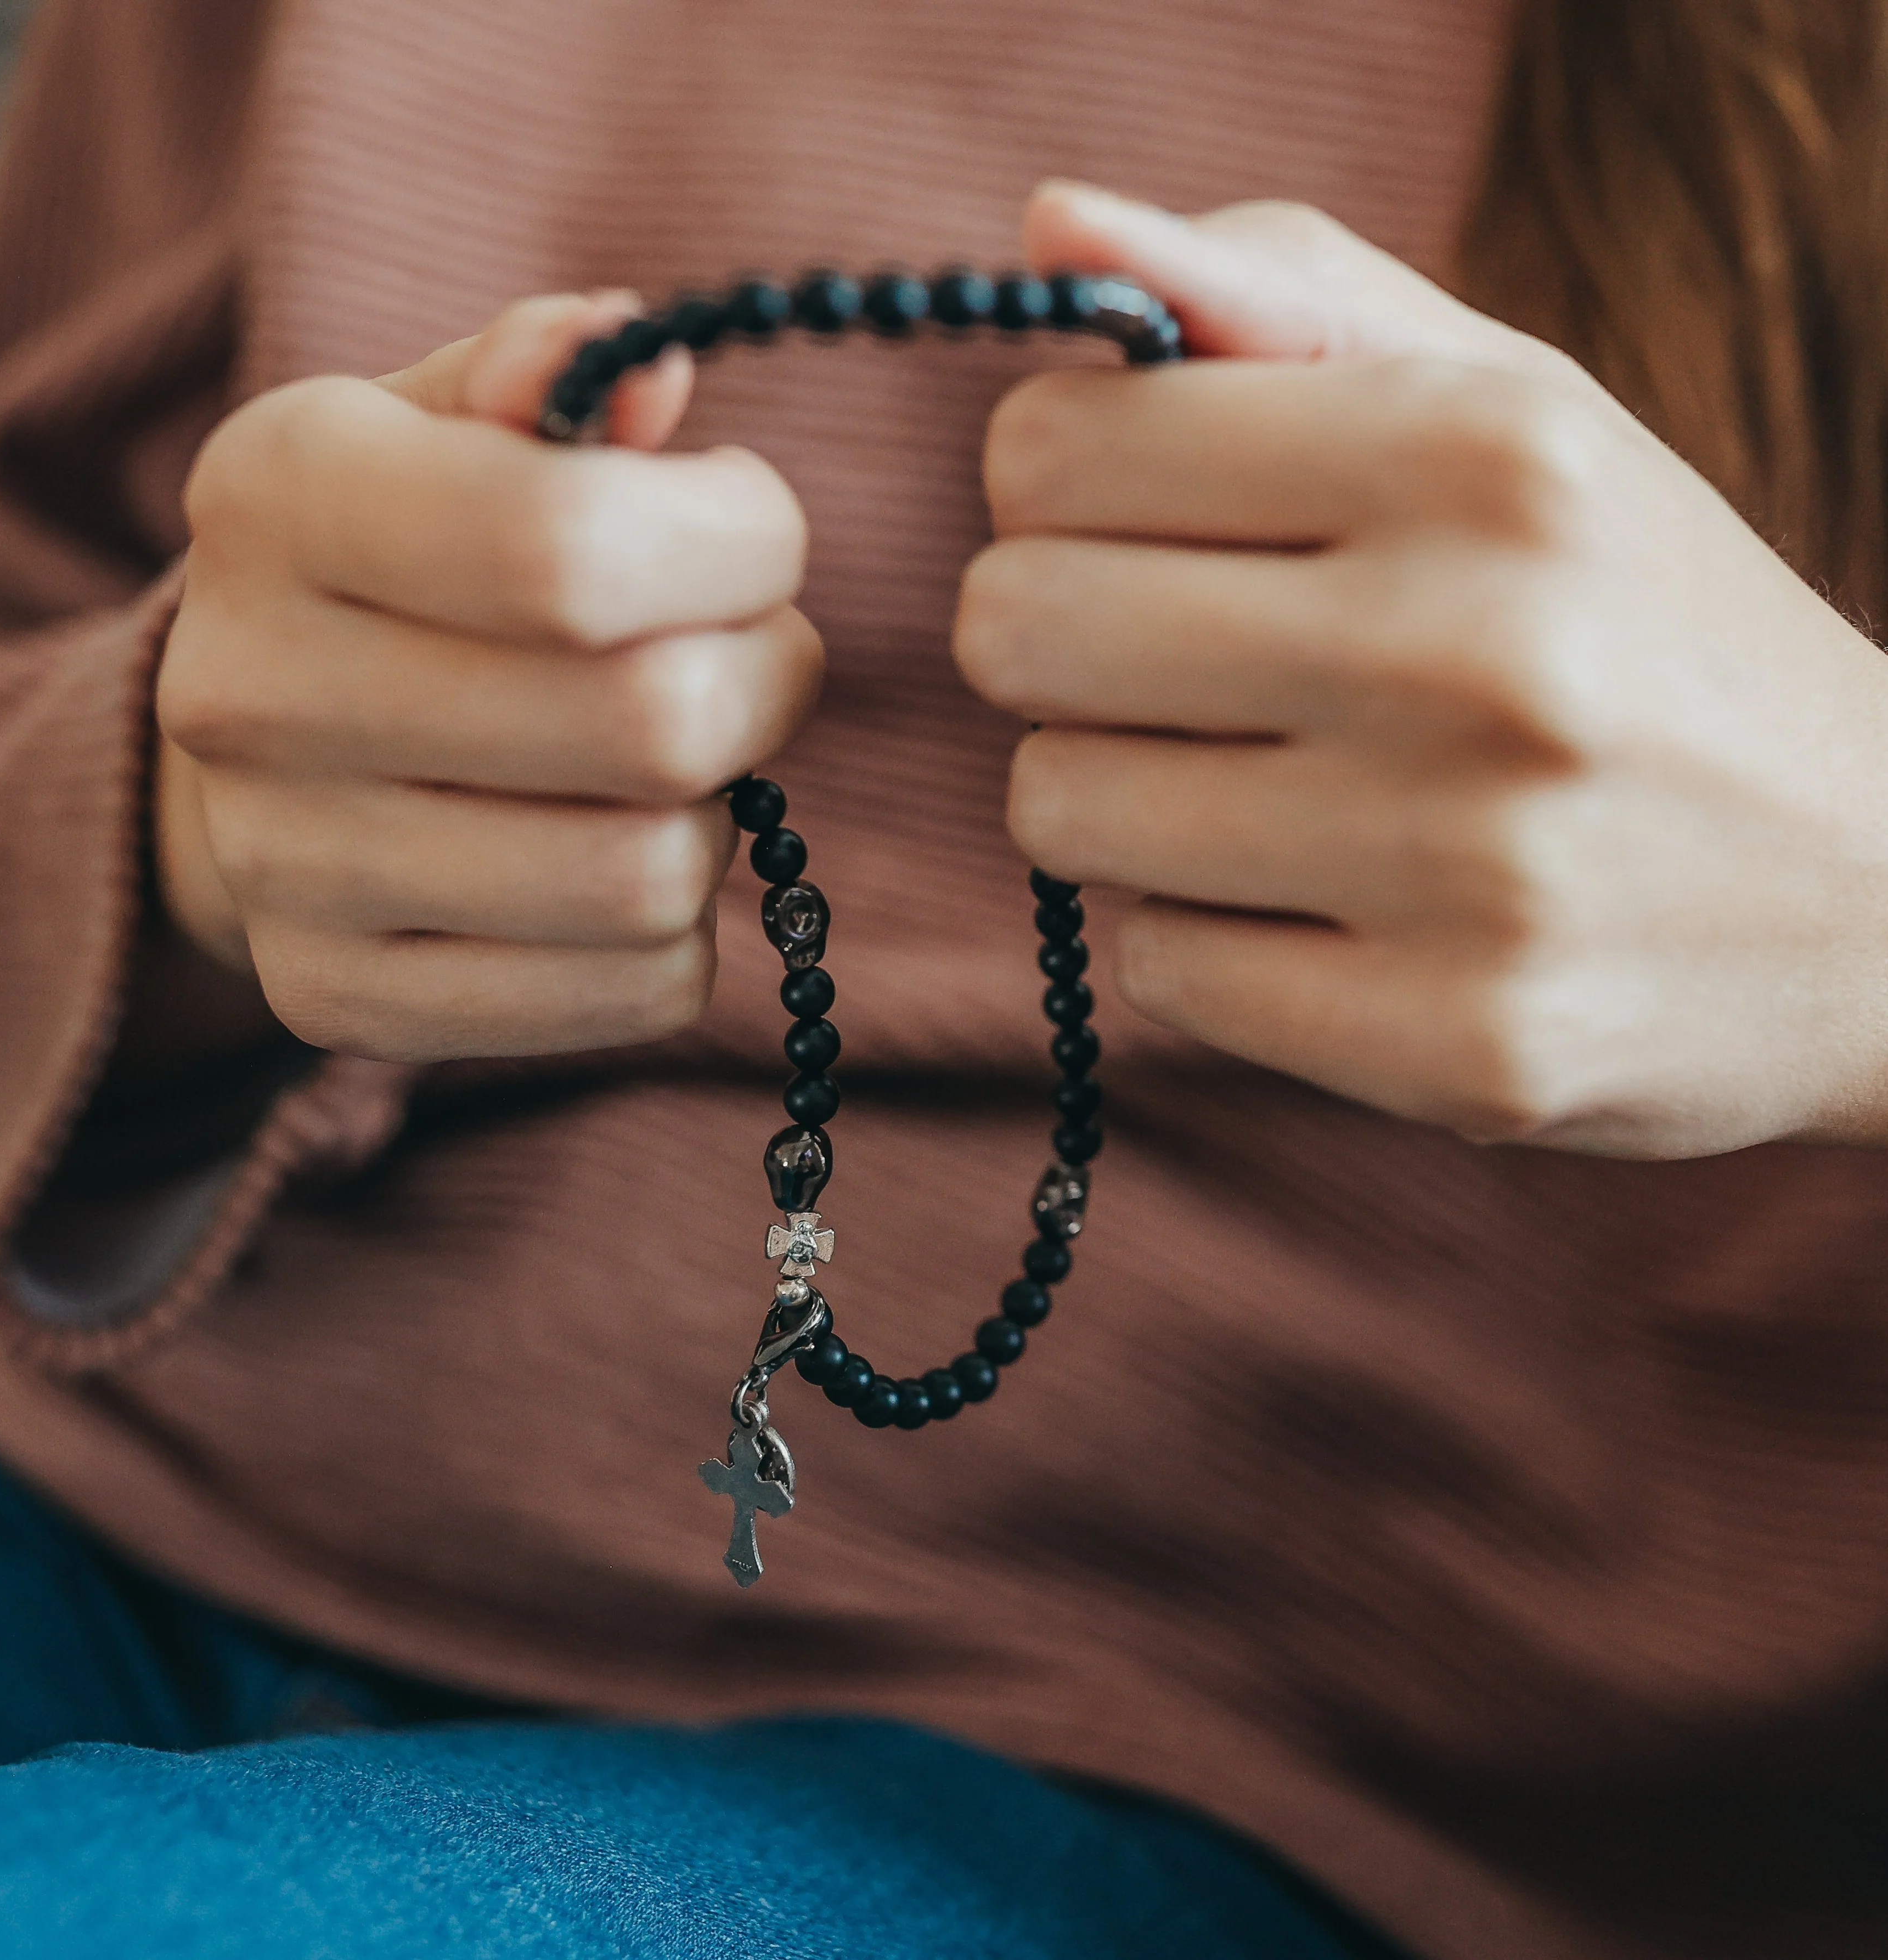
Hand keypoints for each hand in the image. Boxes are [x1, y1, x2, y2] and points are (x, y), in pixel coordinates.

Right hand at [156, 295, 820, 1062]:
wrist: (265, 743)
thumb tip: (655, 369)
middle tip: (745, 656)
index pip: (578, 549)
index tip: (756, 531)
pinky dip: (684, 934)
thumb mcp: (454, 422)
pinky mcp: (341, 998)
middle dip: (764, 679)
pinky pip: (637, 992)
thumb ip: (552, 371)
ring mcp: (286, 871)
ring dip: (718, 814)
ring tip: (674, 767)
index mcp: (280, 495)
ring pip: (652, 879)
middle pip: (652, 726)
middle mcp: (254, 691)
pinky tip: (628, 859)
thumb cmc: (410, 558)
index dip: (743, 543)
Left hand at [957, 182, 1887, 1157]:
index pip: (1050, 450)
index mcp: (1491, 452)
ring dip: (1125, 797)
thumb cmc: (1636, 622)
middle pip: (1015, 630)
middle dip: (1062, 644)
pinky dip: (1210, 935)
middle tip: (1177, 663)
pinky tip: (1336, 906)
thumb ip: (1278, 295)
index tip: (1140, 522)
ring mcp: (1473, 871)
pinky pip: (1158, 969)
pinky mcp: (1457, 1046)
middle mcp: (1481, 653)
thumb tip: (1050, 228)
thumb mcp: (1507, 407)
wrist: (1883, 893)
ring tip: (1270, 786)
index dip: (1057, 490)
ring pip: (1058, 811)